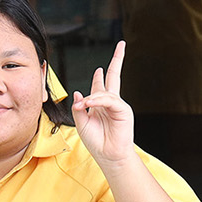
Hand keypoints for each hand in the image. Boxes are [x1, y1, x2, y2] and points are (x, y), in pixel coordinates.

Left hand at [71, 41, 134, 167]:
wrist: (108, 155)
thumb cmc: (96, 142)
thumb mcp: (81, 123)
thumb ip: (79, 107)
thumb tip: (79, 93)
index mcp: (100, 104)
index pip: (101, 84)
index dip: (100, 75)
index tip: (99, 68)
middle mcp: (111, 102)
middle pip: (114, 75)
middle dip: (117, 60)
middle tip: (122, 45)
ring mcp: (118, 104)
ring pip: (104, 92)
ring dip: (91, 98)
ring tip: (83, 107)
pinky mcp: (123, 109)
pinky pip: (109, 100)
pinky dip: (97, 101)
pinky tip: (89, 104)